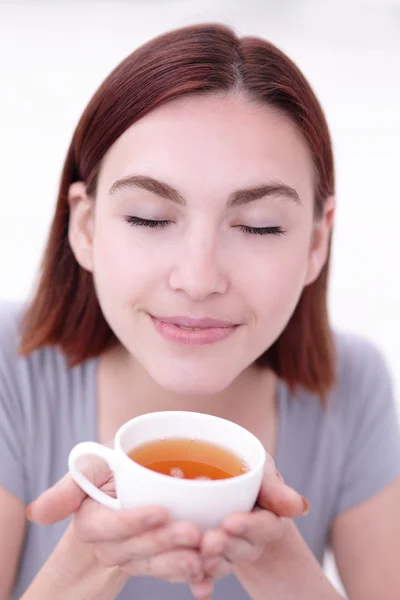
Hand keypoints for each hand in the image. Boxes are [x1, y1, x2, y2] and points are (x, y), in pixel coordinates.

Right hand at [28, 454, 211, 591]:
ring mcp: (137, 556)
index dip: (134, 522)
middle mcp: (112, 546)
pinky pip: (174, 574)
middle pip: (137, 550)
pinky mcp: (160, 561)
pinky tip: (209, 580)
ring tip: (206, 558)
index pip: (110, 526)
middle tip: (193, 533)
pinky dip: (193, 579)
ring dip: (181, 565)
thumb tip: (37, 513)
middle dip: (164, 544)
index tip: (161, 510)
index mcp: (92, 522)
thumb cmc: (112, 469)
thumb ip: (69, 486)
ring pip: (157, 566)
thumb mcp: (92, 466)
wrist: (136, 478)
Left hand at [189, 455, 307, 597]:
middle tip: (210, 541)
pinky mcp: (208, 557)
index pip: (265, 524)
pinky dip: (202, 582)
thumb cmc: (243, 468)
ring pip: (224, 562)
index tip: (230, 523)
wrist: (219, 478)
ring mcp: (230, 550)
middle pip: (244, 548)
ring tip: (201, 559)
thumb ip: (273, 485)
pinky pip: (205, 573)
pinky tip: (197, 588)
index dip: (249, 526)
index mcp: (269, 517)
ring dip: (214, 564)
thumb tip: (299, 507)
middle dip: (228, 546)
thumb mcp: (259, 469)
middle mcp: (251, 539)